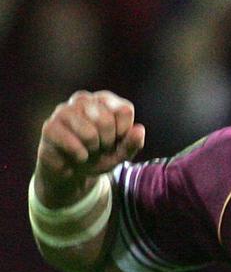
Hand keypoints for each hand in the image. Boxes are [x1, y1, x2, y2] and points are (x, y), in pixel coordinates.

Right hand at [34, 90, 144, 205]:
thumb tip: (139, 130)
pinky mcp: (50, 127)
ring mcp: (64, 111)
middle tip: (99, 147)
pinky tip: (76, 156)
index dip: (124, 132)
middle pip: (106, 121)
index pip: (124, 110)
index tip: (116, 139)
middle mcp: (84, 99)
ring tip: (87, 150)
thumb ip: (133, 142)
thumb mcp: (121, 152)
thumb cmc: (100, 156)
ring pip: (89, 133)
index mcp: (105, 100)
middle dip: (107, 143)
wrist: (72, 171)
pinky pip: (73, 145)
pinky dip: (80, 157)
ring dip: (92, 150)